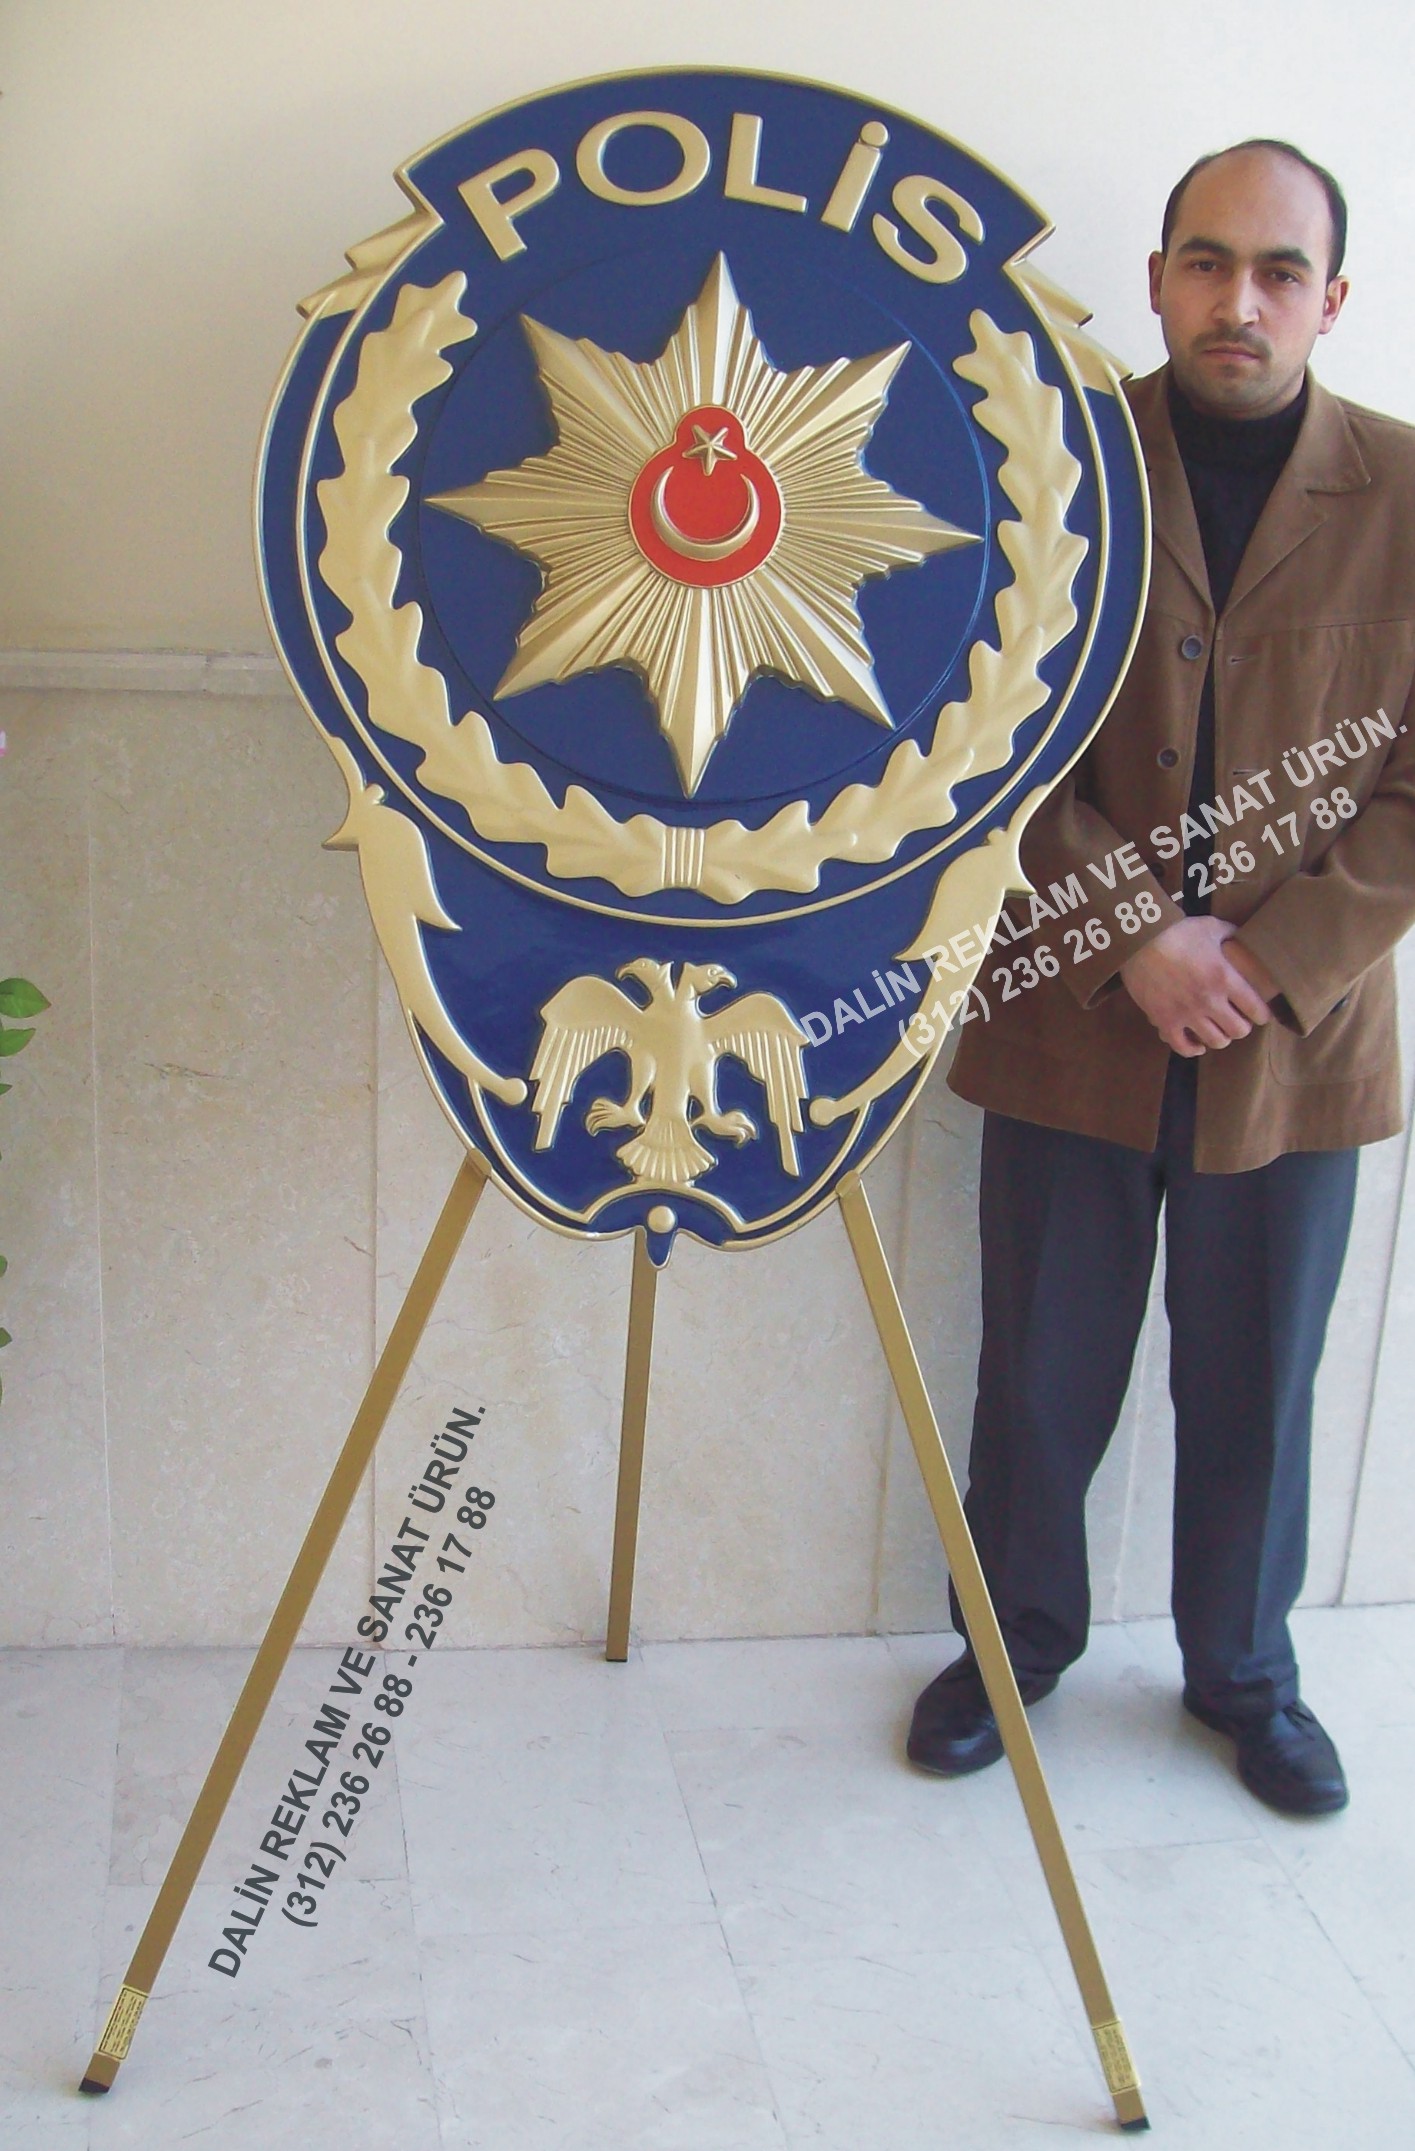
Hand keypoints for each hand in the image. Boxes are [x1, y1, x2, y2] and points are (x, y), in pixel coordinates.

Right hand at [1120, 916, 1273, 1054]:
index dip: (1261, 1014)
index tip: (1258, 1013)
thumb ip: (1230, 933)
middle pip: (1239, 1031)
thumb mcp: (1210, 927)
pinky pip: (1183, 1047)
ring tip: (1218, 1031)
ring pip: (1215, 1042)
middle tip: (1237, 1020)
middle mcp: (1210, 1001)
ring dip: (1220, 1038)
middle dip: (1241, 1027)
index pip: (1257, 1010)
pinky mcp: (1165, 1020)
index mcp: (1225, 978)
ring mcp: (1187, 1014)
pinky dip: (1193, 1049)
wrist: (1138, 941)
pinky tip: (1197, 1045)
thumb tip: (1242, 937)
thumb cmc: (1176, 932)